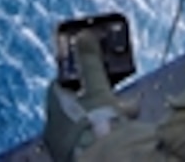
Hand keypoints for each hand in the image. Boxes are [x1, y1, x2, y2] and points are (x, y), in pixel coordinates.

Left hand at [43, 31, 138, 160]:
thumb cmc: (96, 125)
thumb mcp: (97, 87)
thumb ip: (90, 61)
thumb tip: (84, 34)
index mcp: (54, 108)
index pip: (61, 84)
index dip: (78, 74)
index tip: (92, 68)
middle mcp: (56, 130)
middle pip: (78, 104)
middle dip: (100, 93)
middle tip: (116, 86)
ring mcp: (68, 147)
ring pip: (89, 122)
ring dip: (109, 112)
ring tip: (130, 108)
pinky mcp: (82, 158)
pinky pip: (96, 137)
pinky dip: (110, 130)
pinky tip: (128, 125)